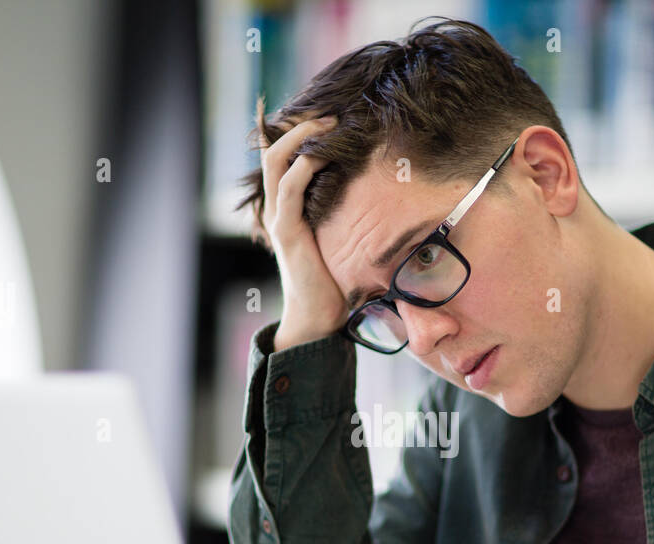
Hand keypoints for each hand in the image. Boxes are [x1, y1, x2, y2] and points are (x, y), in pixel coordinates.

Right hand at [256, 113, 346, 351]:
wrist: (318, 319)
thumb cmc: (335, 284)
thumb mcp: (342, 241)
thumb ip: (347, 217)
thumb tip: (380, 198)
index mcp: (287, 207)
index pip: (282, 158)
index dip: (295, 131)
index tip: (326, 113)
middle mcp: (277, 208)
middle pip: (273, 150)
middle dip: (300, 125)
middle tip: (332, 113)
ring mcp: (279, 217)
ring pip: (277, 160)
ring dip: (303, 136)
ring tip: (330, 123)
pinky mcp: (287, 230)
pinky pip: (290, 187)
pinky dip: (304, 165)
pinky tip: (323, 154)